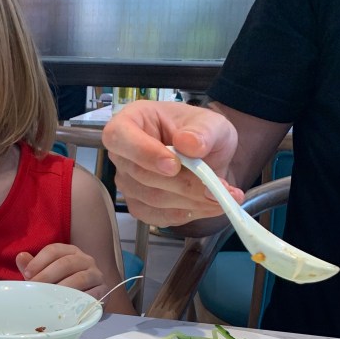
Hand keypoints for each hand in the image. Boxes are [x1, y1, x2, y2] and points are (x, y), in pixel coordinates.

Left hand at [16, 244, 107, 299]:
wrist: (86, 301)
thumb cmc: (62, 285)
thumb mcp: (45, 275)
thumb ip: (33, 267)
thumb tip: (20, 256)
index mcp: (70, 252)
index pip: (54, 250)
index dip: (39, 261)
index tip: (26, 274)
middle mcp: (85, 259)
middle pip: (66, 262)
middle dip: (47, 275)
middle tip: (35, 287)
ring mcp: (96, 274)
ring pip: (80, 277)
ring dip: (62, 288)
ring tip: (49, 297)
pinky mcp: (104, 290)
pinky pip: (93, 293)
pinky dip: (80, 299)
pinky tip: (68, 305)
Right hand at [101, 101, 244, 226]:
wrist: (207, 156)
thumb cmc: (200, 132)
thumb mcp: (211, 123)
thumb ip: (203, 131)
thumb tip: (189, 144)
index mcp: (131, 121)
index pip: (119, 137)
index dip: (144, 153)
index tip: (174, 166)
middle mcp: (122, 154)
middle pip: (141, 175)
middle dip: (182, 183)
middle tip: (214, 187)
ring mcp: (128, 183)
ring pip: (152, 199)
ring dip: (189, 201)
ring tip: (220, 195)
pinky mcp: (139, 206)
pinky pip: (158, 216)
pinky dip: (188, 213)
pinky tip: (209, 206)